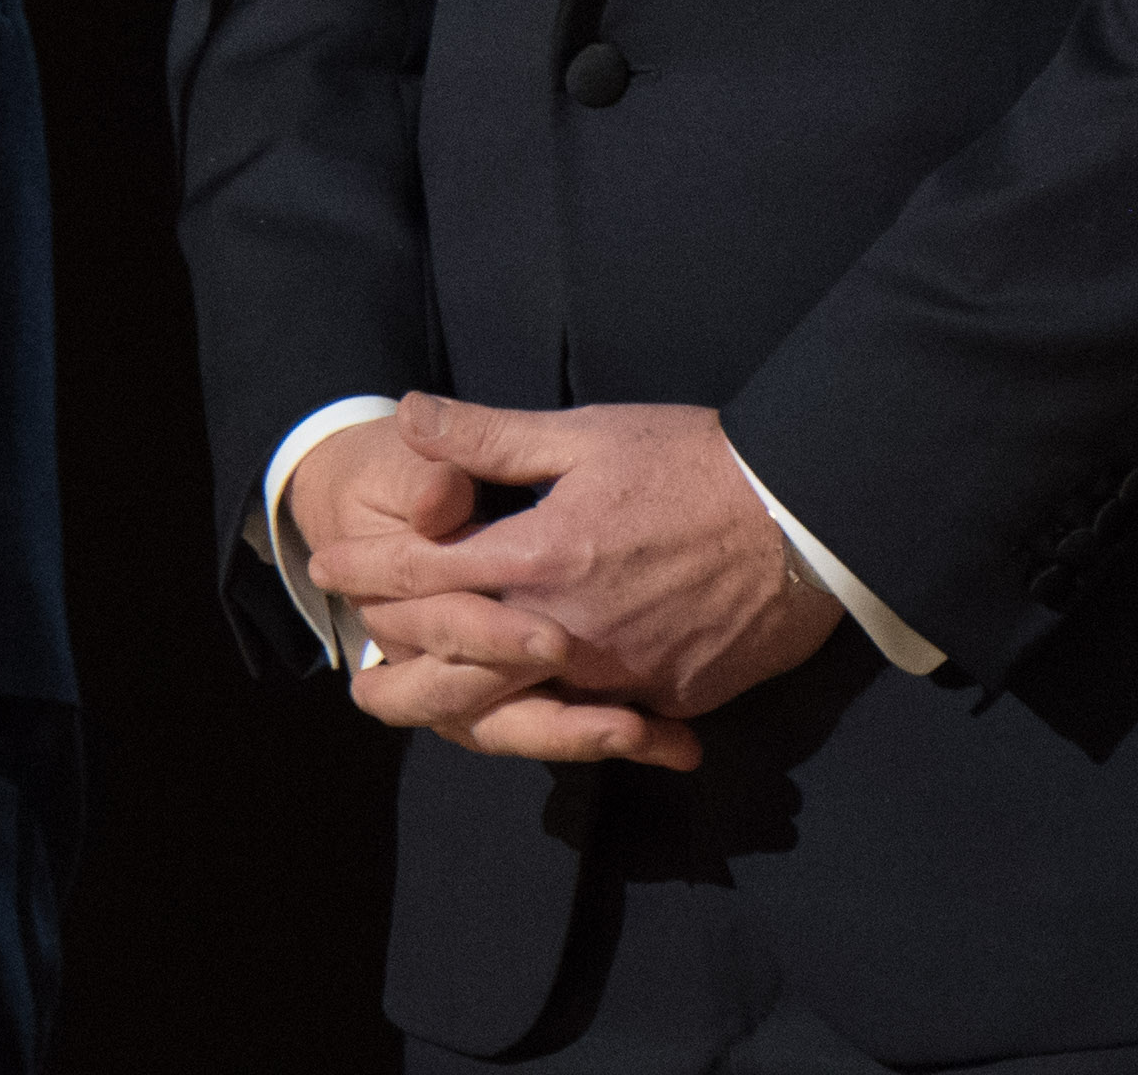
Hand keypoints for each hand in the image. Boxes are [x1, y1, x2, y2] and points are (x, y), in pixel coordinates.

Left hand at [288, 409, 673, 768]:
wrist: (806, 521)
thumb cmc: (696, 463)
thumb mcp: (587, 433)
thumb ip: (491, 437)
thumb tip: (409, 415)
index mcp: (538, 557)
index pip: (426, 572)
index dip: (369, 571)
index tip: (330, 571)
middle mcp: (567, 630)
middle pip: (458, 670)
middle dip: (400, 676)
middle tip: (360, 684)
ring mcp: (618, 676)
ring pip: (523, 710)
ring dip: (469, 712)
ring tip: (431, 714)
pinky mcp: (668, 700)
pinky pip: (601, 720)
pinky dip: (565, 722)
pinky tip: (540, 716)